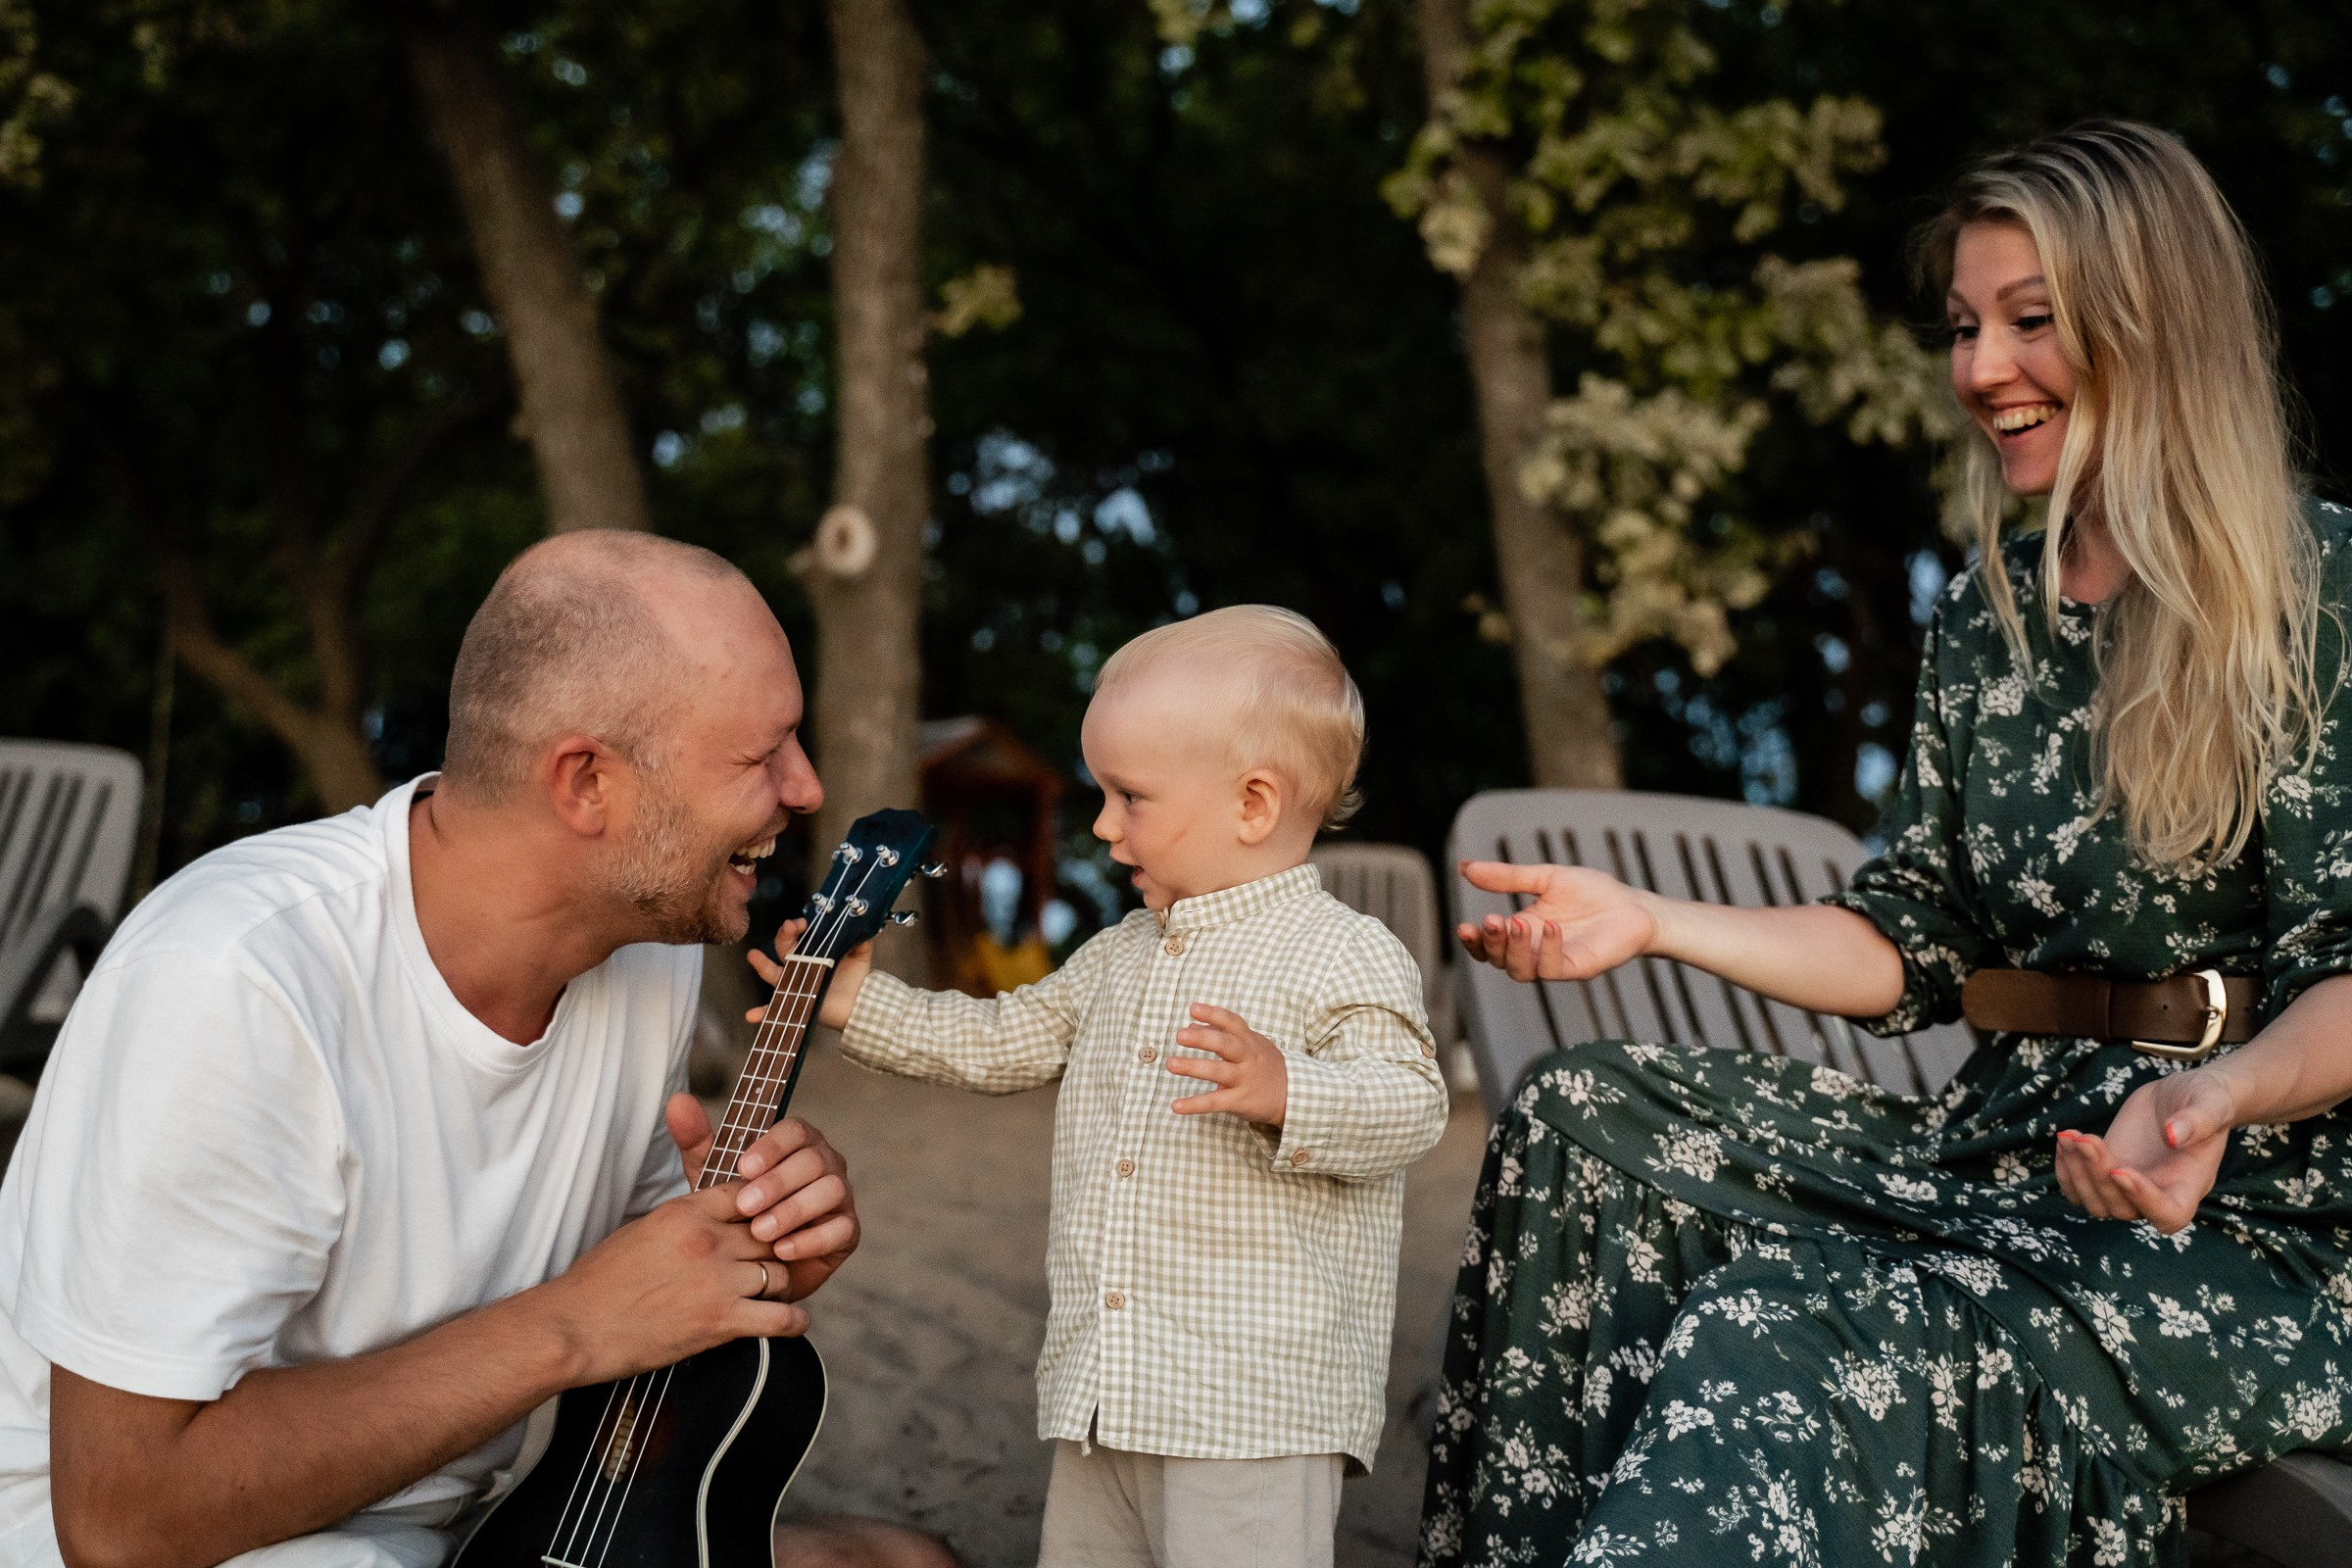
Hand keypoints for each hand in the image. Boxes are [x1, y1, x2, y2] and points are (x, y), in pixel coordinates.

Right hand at [540, 1184, 810, 1384]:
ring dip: (779, 1286)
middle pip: (771, 1232)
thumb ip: (683, 1220)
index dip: (759, 1209)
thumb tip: (706, 1219)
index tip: (761, 1224)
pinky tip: (790, 1322)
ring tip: (772, 1296)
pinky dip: (793, 1321)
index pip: (747, 1193)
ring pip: (780, 1272)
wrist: (575, 1327)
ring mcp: (718, 1280)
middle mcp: (709, 1239)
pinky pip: (783, 1317)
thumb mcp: (641, 1229)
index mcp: (686, 1211)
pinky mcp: (722, 1321)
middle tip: (771, 1263)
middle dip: (773, 1249)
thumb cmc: (597, 1283)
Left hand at [663, 1096, 859, 1294]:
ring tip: (760, 1231)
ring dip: (794, 1211)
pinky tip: (780, 1251)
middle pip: (814, 1159)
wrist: (749, 1263)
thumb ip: (698, 1140)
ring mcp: (840, 1195)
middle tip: (745, 1206)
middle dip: (778, 1182)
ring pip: (832, 1190)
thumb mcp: (712, 1177)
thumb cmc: (736, 1212)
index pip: (796, 1130)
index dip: (772, 1147)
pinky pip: (842, 1229)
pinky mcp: (848, 1230)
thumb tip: (678, 1101)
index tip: (742, 1167)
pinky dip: (811, 1240)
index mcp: (798, 1142)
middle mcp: (826, 1162)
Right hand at [748, 917, 872, 1032]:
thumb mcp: (860, 954)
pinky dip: (762, 1013)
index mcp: (812, 953)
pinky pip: (773, 1011)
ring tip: (753, 955)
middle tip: (789, 926)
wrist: (859, 1005)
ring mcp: (795, 985)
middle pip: (784, 949)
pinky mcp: (795, 1004)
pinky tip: (752, 1015)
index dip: (797, 927)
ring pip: (774, 974)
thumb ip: (861, 939)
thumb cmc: (856, 978)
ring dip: (762, 965)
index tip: (803, 922)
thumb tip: (863, 925)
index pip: (799, 936)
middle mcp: (799, 967)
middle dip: (784, 936)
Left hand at [1169, 1003, 1288, 1124]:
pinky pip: (1215, 1102)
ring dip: (1193, 1067)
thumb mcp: (1249, 1045)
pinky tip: (1176, 1106)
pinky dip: (1195, 1104)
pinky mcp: (1240, 1101)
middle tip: (1180, 1035)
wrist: (1293, 1095)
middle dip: (1203, 1039)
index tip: (1193, 1008)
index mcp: (1249, 1040)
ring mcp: (1244, 1079)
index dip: (1213, 1015)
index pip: (1232, 1023)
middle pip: (1226, 1044)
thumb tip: (1191, 1026)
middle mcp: (1248, 1057)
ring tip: (1171, 1064)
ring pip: (1218, 1071)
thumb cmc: (1264, 1065)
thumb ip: (1220, 1034)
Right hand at [1456, 860, 1658, 981]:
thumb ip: (1507, 876)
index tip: (1464, 926)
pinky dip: (1548, 949)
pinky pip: (1553, 969)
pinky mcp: (1578, 968)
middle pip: (1499, 961)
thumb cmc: (1593, 893)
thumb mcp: (1545, 878)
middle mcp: (1535, 951)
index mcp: (1523, 931)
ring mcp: (1556, 962)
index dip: (1474, 941)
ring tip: (1517, 923)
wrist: (1634, 905)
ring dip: (1514, 950)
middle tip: (1492, 920)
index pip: (1488, 946)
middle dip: (1491, 944)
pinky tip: (1551, 925)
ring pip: (1521, 971)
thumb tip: (1464, 868)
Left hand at [2055, 1069, 2237, 1233]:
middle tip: (2087, 1139)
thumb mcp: (2211, 1103)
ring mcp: (2129, 1186)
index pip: (2169, 1215)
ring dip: (2077, 1174)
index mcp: (2189, 1185)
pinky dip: (2066, 1171)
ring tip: (2070, 1137)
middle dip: (2099, 1176)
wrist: (2183, 1095)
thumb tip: (2172, 1135)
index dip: (2144, 1201)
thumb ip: (2198, 1120)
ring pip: (2096, 1204)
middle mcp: (2159, 1193)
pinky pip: (2080, 1190)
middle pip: (2122, 1210)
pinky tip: (2064, 1139)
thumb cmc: (2209, 1100)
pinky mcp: (2107, 1171)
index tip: (2120, 1170)